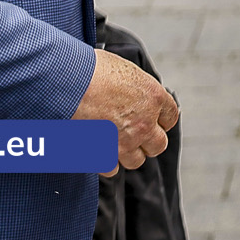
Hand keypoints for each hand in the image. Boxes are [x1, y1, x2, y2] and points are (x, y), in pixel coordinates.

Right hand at [72, 47, 179, 175]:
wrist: (68, 82)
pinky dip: (106, 162)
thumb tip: (133, 92)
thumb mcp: (125, 69)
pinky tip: (100, 150)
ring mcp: (125, 142)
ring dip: (128, 153)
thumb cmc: (92, 69)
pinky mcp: (104, 154)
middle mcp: (144, 123)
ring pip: (136, 160)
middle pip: (158, 145)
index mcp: (154, 98)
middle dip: (149, 141)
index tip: (154, 119)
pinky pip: (112, 169)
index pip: (171, 117)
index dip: (161, 119)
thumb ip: (136, 87)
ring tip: (116, 143)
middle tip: (136, 134)